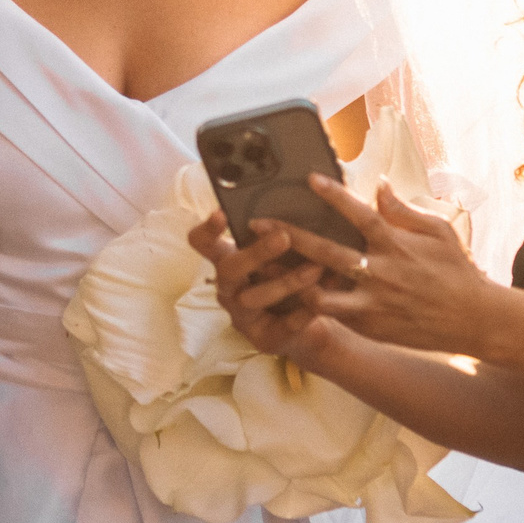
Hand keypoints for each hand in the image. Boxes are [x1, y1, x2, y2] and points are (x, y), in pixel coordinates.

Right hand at [184, 210, 359, 378]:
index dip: (207, 230)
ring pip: (254, 298)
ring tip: (315, 269)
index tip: (221, 212)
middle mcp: (229, 288)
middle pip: (228, 269)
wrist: (315, 322)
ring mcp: (243, 316)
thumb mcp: (288, 249)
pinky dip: (302, 312)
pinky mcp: (264, 340)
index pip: (203, 243)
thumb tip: (307, 182)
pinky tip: (319, 301)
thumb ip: (287, 224)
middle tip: (283, 236)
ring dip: (286, 282)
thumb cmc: (296, 273)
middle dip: (255, 253)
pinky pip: (281, 326)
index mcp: (229, 260)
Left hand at [276, 176, 505, 356]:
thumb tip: (379, 185)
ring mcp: (372, 303)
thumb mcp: (437, 231)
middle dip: (288, 236)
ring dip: (289, 280)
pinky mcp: (369, 326)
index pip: (359, 213)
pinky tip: (283, 295)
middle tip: (256, 224)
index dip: (333, 194)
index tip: (309, 178)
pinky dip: (308, 305)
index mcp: (396, 243)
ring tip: (261, 267)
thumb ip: (403, 210)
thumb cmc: (454, 270)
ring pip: (319, 292)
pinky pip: (331, 315)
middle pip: (325, 251)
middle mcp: (380, 271)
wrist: (473, 320)